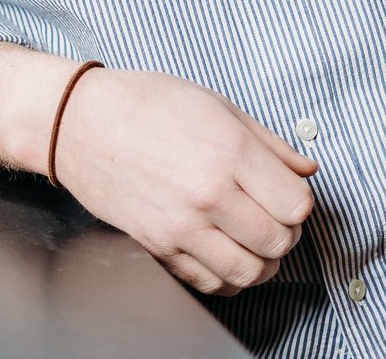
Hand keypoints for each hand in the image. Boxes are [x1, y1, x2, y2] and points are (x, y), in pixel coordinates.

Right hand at [53, 67, 317, 294]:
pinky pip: (211, 282)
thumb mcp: (215, 104)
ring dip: (260, 260)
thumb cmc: (145, 104)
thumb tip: (307, 170)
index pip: (297, 205)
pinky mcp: (158, 245)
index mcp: (229, 151)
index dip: (297, 201)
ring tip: (249, 238)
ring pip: (250, 272)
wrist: (78, 123)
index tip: (283, 191)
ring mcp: (182, 225)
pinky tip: (222, 250)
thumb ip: (269, 142)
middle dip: (283, 232)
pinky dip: (227, 275)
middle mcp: (209, 193)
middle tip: (268, 214)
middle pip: (279, 242)